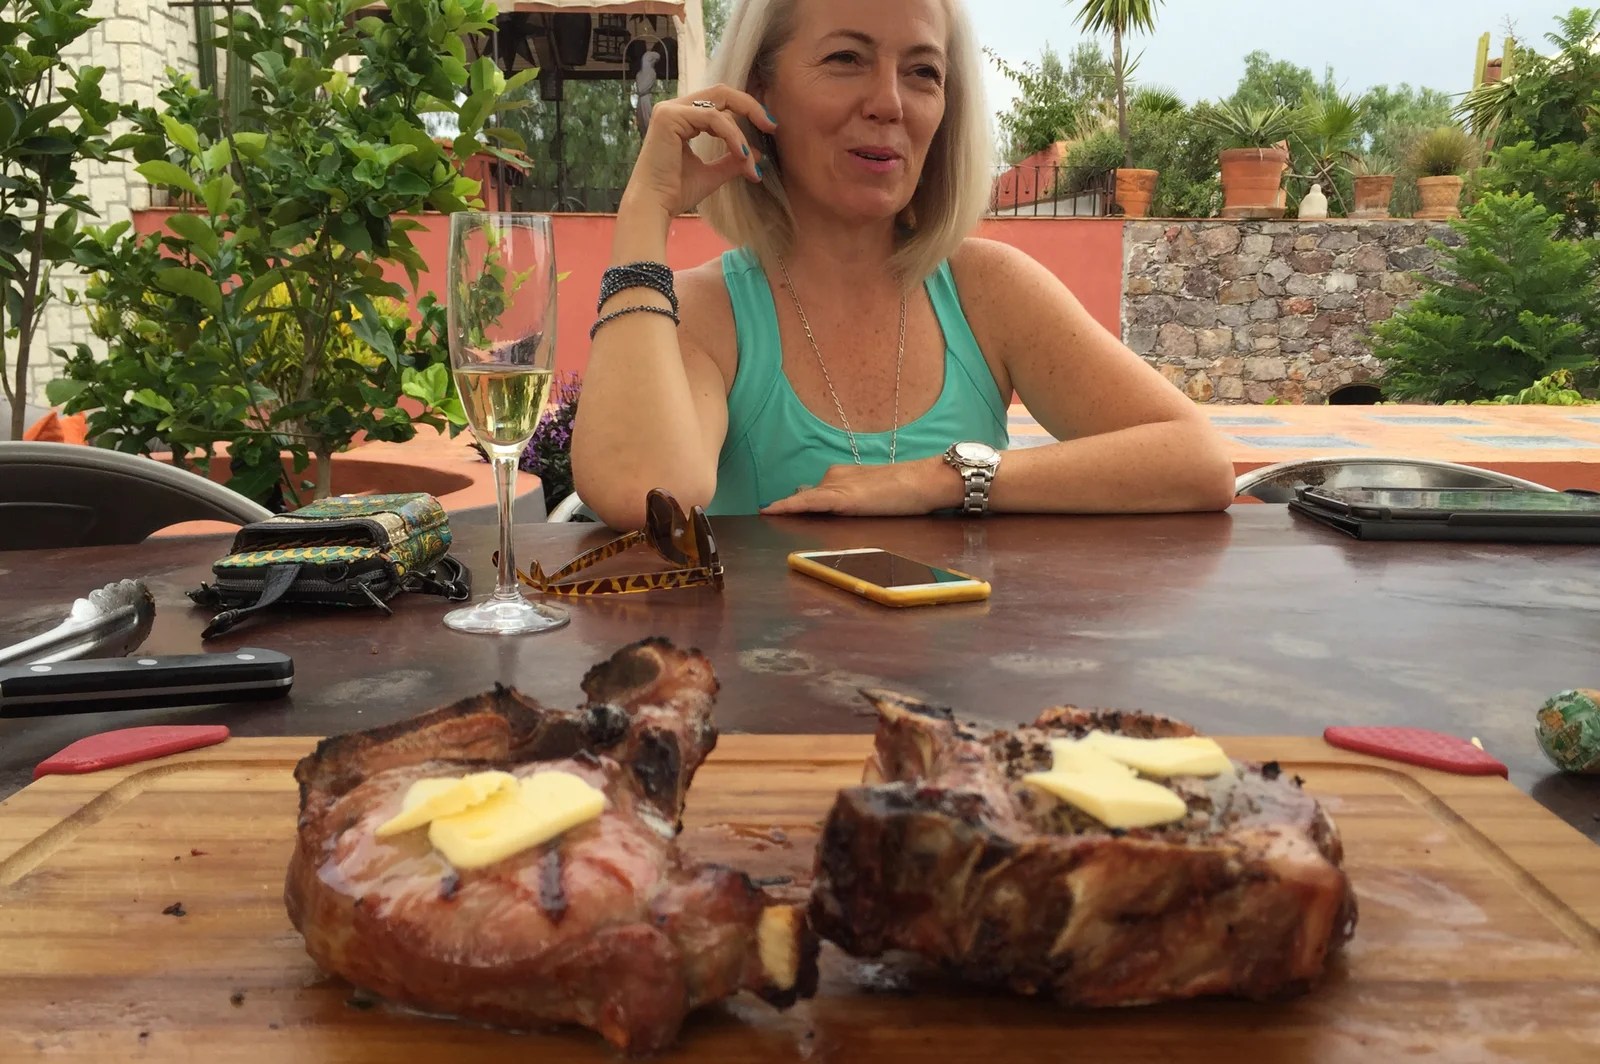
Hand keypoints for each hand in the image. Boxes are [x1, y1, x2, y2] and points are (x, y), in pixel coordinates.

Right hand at [620, 85, 776, 220]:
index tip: (769, 129)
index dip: (747, 110)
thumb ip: (732, 160)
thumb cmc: (676, 193)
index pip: (720, 102)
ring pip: (720, 106)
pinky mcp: (670, 117)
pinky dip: (731, 136)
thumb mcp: (712, 173)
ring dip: (741, 133)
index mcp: (682, 117)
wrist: (654, 207)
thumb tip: (757, 154)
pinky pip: (712, 118)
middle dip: (751, 107)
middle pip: (722, 92)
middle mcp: (674, 108)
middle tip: (772, 126)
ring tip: (749, 160)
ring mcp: (670, 110)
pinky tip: (741, 154)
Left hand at [760, 459, 960, 516]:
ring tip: (763, 514)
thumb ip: (851, 502)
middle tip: (764, 514)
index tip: (770, 509)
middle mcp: (834, 477)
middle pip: (805, 497)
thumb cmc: (907, 492)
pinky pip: (808, 503)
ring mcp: (837, 486)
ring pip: (803, 500)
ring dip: (784, 509)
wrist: (923, 481)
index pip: (812, 492)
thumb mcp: (873, 496)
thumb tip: (828, 508)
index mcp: (842, 476)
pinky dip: (789, 507)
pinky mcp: (841, 497)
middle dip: (786, 508)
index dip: (792, 502)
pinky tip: (771, 511)